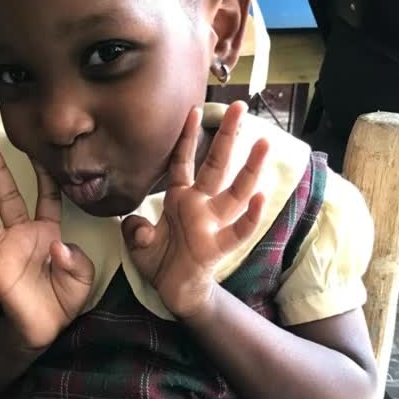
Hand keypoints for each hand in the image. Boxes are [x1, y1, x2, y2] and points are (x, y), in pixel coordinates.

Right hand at [0, 138, 94, 350]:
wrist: (49, 329)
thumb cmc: (66, 299)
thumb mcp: (84, 277)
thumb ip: (77, 259)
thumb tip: (58, 245)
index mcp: (47, 232)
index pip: (46, 197)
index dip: (43, 176)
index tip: (37, 152)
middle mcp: (22, 236)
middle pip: (7, 196)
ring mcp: (5, 251)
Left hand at [121, 102, 268, 318]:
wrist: (173, 291)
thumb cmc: (159, 260)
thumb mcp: (137, 242)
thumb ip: (135, 229)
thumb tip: (139, 227)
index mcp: (180, 198)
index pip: (184, 161)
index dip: (188, 137)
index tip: (193, 110)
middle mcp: (200, 205)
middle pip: (217, 165)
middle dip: (228, 136)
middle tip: (241, 107)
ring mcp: (212, 224)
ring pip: (235, 191)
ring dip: (249, 168)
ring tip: (263, 142)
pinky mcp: (218, 247)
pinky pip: (238, 231)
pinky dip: (250, 217)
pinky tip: (261, 198)